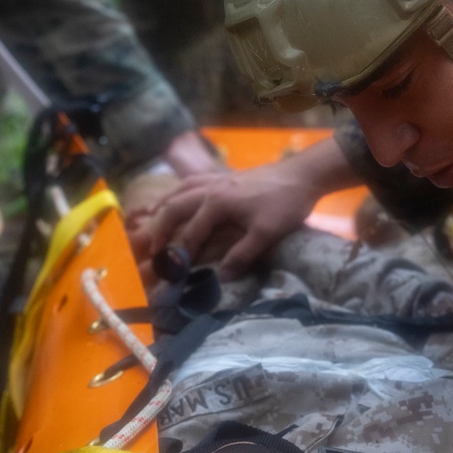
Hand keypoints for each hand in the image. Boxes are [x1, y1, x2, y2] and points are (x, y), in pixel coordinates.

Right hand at [125, 137, 358, 280]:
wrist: (301, 175)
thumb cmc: (285, 204)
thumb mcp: (266, 233)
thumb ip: (243, 255)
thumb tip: (224, 277)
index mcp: (216, 203)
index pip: (191, 233)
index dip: (180, 255)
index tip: (172, 273)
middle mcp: (209, 189)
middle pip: (173, 208)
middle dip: (159, 230)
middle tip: (152, 252)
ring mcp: (214, 180)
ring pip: (178, 192)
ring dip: (162, 209)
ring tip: (150, 224)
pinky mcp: (222, 177)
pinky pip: (189, 183)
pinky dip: (176, 193)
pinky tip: (175, 200)